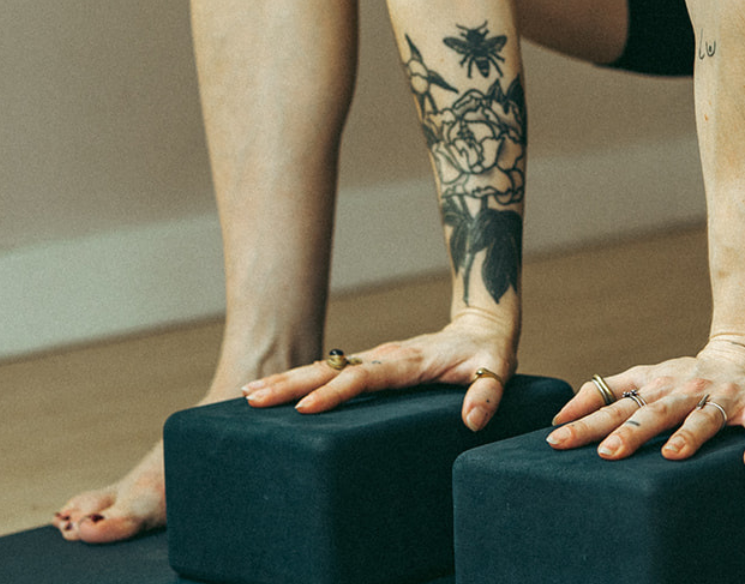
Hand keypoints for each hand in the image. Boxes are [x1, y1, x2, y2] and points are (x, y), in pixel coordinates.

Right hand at [240, 314, 515, 430]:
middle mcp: (383, 357)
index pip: (364, 378)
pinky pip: (327, 372)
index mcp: (407, 362)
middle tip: (253, 399)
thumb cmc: (488, 351)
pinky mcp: (368, 364)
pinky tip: (271, 392)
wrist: (481, 325)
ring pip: (321, 368)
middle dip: (290, 384)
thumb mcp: (497, 368)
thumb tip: (473, 420)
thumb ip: (487, 393)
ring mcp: (373, 359)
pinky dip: (296, 380)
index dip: (335, 393)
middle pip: (328, 369)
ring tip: (248, 395)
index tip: (306, 408)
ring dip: (284, 380)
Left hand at [546, 340, 744, 469]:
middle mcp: (686, 390)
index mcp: (657, 386)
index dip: (587, 422)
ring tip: (673, 454)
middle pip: (655, 412)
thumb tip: (559, 416)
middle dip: (632, 432)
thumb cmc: (689, 378)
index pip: (617, 405)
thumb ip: (604, 392)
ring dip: (689, 435)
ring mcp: (723, 397)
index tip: (557, 440)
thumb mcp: (645, 378)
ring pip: (704, 417)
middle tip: (607, 453)